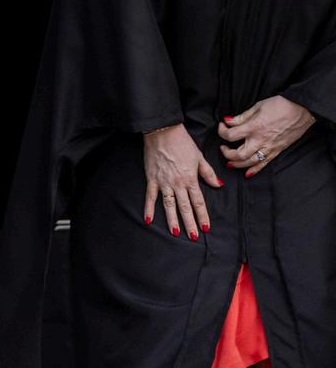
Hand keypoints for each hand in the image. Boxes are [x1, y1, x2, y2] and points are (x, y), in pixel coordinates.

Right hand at [142, 123, 221, 238]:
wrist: (162, 131)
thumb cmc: (182, 142)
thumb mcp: (199, 156)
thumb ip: (207, 173)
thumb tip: (218, 185)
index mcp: (190, 178)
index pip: (198, 201)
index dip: (203, 215)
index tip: (206, 227)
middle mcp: (178, 183)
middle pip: (185, 207)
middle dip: (190, 223)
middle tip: (194, 237)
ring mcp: (164, 182)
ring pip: (169, 205)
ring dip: (173, 220)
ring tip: (176, 233)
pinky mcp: (152, 178)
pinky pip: (150, 196)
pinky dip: (148, 208)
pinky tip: (148, 219)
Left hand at [219, 95, 313, 177]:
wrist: (301, 110)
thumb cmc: (280, 105)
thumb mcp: (257, 107)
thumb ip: (242, 117)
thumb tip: (228, 121)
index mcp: (254, 127)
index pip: (231, 135)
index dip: (222, 131)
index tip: (222, 126)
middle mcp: (260, 140)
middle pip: (238, 154)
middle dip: (227, 153)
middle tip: (223, 148)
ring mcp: (269, 148)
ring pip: (249, 162)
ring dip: (237, 164)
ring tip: (230, 161)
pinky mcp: (277, 151)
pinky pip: (264, 164)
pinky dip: (254, 170)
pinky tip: (247, 173)